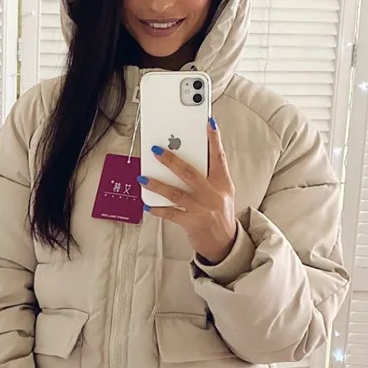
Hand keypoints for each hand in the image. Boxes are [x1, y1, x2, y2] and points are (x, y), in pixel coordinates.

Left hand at [139, 118, 236, 263]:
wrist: (225, 244)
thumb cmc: (220, 214)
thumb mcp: (223, 193)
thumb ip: (210, 176)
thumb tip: (189, 157)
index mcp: (223, 183)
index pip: (219, 157)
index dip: (214, 139)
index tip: (208, 122)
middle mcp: (213, 194)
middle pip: (189, 172)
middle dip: (171, 160)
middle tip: (156, 150)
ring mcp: (202, 209)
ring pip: (175, 193)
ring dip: (157, 184)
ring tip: (142, 177)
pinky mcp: (192, 223)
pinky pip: (171, 213)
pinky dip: (158, 209)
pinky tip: (147, 204)